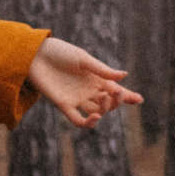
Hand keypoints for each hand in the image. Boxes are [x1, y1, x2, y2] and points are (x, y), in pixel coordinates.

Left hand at [25, 37, 141, 129]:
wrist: (35, 54)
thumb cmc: (59, 52)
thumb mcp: (82, 58)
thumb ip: (101, 69)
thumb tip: (124, 75)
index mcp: (95, 78)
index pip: (115, 90)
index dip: (127, 96)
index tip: (139, 99)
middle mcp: (88, 91)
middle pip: (108, 103)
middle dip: (117, 101)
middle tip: (116, 92)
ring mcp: (76, 99)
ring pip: (97, 112)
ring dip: (105, 109)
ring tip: (104, 98)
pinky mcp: (63, 105)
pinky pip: (77, 120)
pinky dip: (87, 123)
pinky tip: (94, 117)